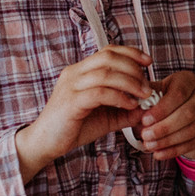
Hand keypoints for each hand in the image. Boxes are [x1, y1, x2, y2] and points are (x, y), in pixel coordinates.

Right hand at [15, 45, 156, 180]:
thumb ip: (125, 110)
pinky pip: (99, 93)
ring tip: (144, 95)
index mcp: (81, 71)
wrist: (45, 143)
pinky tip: (130, 105)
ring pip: (105, 73)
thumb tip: (149, 107)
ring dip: (130, 82)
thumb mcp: (105, 116)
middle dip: (133, 68)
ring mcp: (71, 86)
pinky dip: (119, 97)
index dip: (130, 53)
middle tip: (147, 85)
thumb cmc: (74, 127)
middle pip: (108, 57)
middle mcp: (74, 73)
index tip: (148, 61)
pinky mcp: (70, 102)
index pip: (107, 51)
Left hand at [135, 70, 194, 161]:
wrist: (191, 112)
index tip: (144, 120)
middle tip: (146, 136)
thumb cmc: (168, 100)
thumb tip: (133, 108)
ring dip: (169, 140)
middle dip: (165, 127)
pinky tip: (160, 153)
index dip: (161, 109)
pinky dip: (175, 150)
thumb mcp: (158, 93)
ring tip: (150, 146)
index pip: (178, 94)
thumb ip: (146, 99)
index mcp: (188, 80)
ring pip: (193, 129)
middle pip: (188, 113)